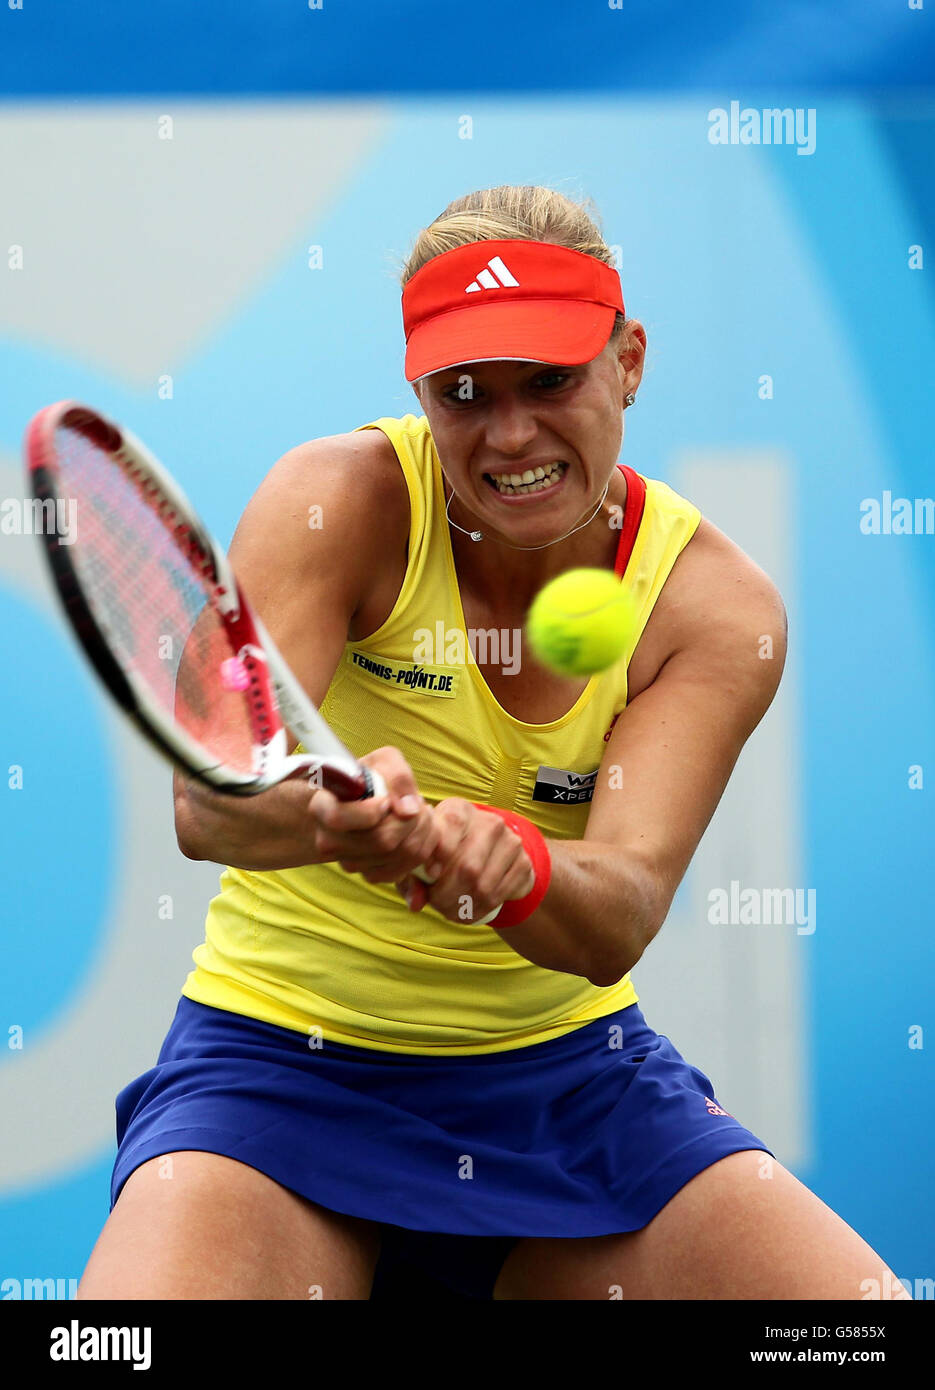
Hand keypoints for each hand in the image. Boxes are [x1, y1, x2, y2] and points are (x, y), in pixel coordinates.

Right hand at [309, 746, 439, 881]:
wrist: (368, 800)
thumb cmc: (374, 777)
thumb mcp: (385, 761)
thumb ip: (398, 777)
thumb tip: (408, 810)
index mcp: (322, 808)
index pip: (340, 819)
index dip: (372, 810)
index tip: (386, 800)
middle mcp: (329, 841)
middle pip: (382, 840)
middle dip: (413, 820)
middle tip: (420, 804)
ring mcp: (348, 862)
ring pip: (399, 855)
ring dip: (423, 832)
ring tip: (422, 814)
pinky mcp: (369, 875)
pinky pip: (405, 869)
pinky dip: (423, 849)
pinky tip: (421, 832)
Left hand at [395, 798, 534, 923]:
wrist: (489, 854)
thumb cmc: (446, 854)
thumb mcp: (426, 857)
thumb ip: (414, 878)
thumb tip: (415, 903)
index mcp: (459, 810)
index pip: (451, 824)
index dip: (439, 852)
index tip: (430, 874)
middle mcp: (488, 821)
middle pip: (468, 865)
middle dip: (447, 894)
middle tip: (437, 904)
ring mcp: (510, 842)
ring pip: (483, 885)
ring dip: (463, 906)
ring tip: (449, 910)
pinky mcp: (523, 863)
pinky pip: (499, 895)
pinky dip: (480, 911)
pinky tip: (468, 912)